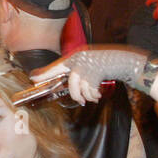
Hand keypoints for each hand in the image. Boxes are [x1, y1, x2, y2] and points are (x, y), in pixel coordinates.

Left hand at [31, 46, 150, 103]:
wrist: (125, 59)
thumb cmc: (105, 63)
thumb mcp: (88, 64)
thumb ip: (76, 72)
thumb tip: (65, 84)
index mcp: (76, 56)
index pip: (57, 66)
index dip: (45, 73)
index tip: (32, 79)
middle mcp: (80, 59)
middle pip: (71, 81)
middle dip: (76, 94)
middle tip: (80, 101)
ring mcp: (89, 65)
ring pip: (81, 87)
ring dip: (87, 95)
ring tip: (92, 96)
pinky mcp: (97, 71)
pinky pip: (91, 89)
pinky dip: (95, 94)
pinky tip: (98, 93)